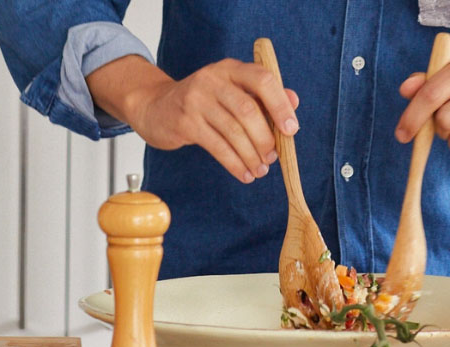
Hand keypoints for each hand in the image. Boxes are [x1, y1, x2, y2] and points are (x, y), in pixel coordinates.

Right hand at [87, 55, 299, 183]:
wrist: (155, 106)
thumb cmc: (204, 102)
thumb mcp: (232, 92)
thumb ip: (263, 96)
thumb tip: (294, 101)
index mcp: (230, 69)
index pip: (263, 79)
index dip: (280, 105)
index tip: (291, 130)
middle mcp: (213, 79)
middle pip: (248, 110)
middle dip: (266, 139)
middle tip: (273, 157)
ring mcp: (196, 100)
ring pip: (233, 132)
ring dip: (252, 156)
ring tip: (261, 170)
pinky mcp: (185, 122)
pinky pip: (217, 147)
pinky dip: (235, 164)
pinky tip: (244, 174)